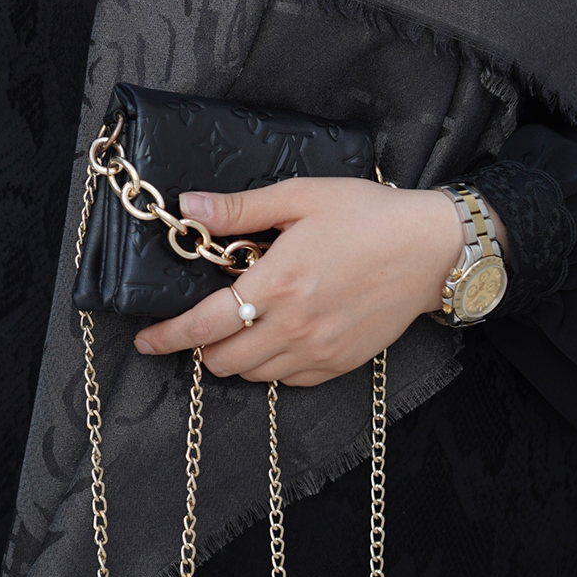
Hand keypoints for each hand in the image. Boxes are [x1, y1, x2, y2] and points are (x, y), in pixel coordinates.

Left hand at [134, 179, 472, 385]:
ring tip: (240, 323)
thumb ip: (240, 209)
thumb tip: (188, 208)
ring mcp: (319, 351)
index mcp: (278, 284)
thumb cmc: (366, 214)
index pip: (204, 325)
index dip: (167, 337)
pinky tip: (275, 335)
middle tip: (199, 321)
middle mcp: (294, 327)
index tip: (146, 340)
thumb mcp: (299, 197)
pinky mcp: (340, 363)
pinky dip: (270, 365)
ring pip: (252, 375)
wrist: (430, 248)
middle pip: (221, 361)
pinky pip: (288, 380)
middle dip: (199, 347)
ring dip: (234, 356)